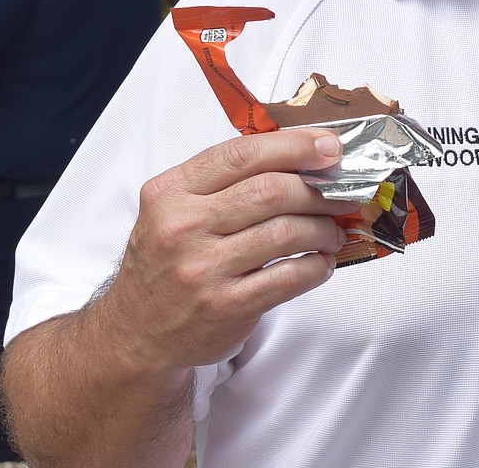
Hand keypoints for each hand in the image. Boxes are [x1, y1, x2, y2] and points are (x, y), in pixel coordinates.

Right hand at [90, 128, 357, 375]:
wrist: (135, 332)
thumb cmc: (168, 261)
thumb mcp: (176, 209)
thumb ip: (227, 181)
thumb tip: (306, 156)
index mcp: (170, 191)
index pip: (242, 154)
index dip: (295, 146)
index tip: (331, 147)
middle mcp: (182, 226)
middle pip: (272, 191)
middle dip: (320, 191)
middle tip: (343, 196)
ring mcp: (202, 269)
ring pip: (287, 232)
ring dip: (324, 229)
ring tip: (332, 233)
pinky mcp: (225, 306)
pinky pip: (289, 276)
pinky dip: (317, 267)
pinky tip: (321, 264)